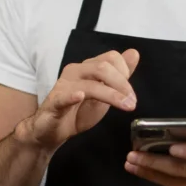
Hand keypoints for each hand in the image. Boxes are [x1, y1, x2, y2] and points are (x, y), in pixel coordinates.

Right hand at [20, 49, 140, 152]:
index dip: (125, 71)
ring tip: (125, 106)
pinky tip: (80, 96)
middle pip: (102, 67)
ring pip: (90, 84)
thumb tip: (134, 53)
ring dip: (111, 95)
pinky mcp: (54, 103)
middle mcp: (75, 71)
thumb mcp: (104, 93)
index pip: (110, 57)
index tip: (130, 93)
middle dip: (122, 84)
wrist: (51, 131)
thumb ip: (119, 75)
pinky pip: (63, 96)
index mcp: (87, 68)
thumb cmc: (77, 111)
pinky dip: (72, 96)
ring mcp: (63, 86)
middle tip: (132, 102)